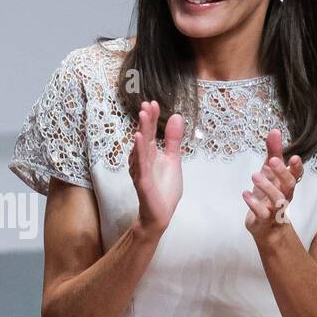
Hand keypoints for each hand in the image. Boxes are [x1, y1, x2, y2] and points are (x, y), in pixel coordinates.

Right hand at [128, 99, 184, 238]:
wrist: (160, 214)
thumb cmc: (164, 188)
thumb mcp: (173, 159)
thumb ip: (174, 139)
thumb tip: (177, 116)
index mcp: (151, 153)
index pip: (151, 131)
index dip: (152, 117)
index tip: (153, 103)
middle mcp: (143, 159)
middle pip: (145, 136)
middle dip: (146, 120)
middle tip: (147, 104)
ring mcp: (141, 170)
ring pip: (141, 148)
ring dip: (142, 131)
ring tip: (143, 115)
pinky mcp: (142, 181)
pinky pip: (140, 164)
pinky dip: (139, 151)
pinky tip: (139, 138)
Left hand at [242, 129, 303, 237]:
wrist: (265, 227)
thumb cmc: (268, 195)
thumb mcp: (269, 172)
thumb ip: (273, 152)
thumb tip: (275, 131)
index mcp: (286, 184)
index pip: (296, 175)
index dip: (296, 167)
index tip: (293, 157)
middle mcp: (284, 196)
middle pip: (289, 185)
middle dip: (282, 173)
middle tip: (272, 161)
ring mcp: (275, 209)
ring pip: (277, 200)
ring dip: (267, 187)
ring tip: (254, 175)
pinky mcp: (264, 220)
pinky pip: (262, 213)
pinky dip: (253, 204)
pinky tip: (245, 194)